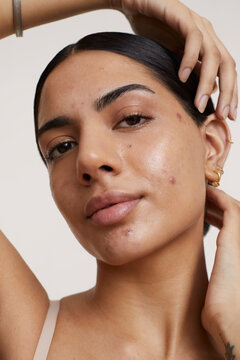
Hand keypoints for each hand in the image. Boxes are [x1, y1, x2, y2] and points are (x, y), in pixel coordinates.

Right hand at [110, 0, 237, 120]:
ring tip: (199, 103)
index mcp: (208, 45)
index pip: (227, 72)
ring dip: (207, 83)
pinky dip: (190, 60)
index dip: (231, 94)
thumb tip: (207, 92)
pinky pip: (192, 39)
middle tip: (223, 115)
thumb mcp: (174, 58)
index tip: (228, 116)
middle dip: (228, 92)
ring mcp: (197, 25)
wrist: (136, 4)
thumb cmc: (153, 32)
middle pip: (227, 66)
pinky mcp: (183, 17)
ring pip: (213, 56)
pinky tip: (182, 77)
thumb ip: (192, 72)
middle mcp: (208, 35)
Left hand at [201, 184, 239, 354]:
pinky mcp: (233, 241)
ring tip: (203, 194)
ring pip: (233, 208)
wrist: (229, 324)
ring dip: (218, 198)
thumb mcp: (217, 288)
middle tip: (203, 200)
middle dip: (218, 205)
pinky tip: (207, 194)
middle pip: (234, 215)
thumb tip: (206, 274)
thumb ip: (216, 274)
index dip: (219, 215)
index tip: (205, 211)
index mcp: (237, 254)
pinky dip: (219, 198)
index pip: (232, 226)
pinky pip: (230, 209)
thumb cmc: (222, 312)